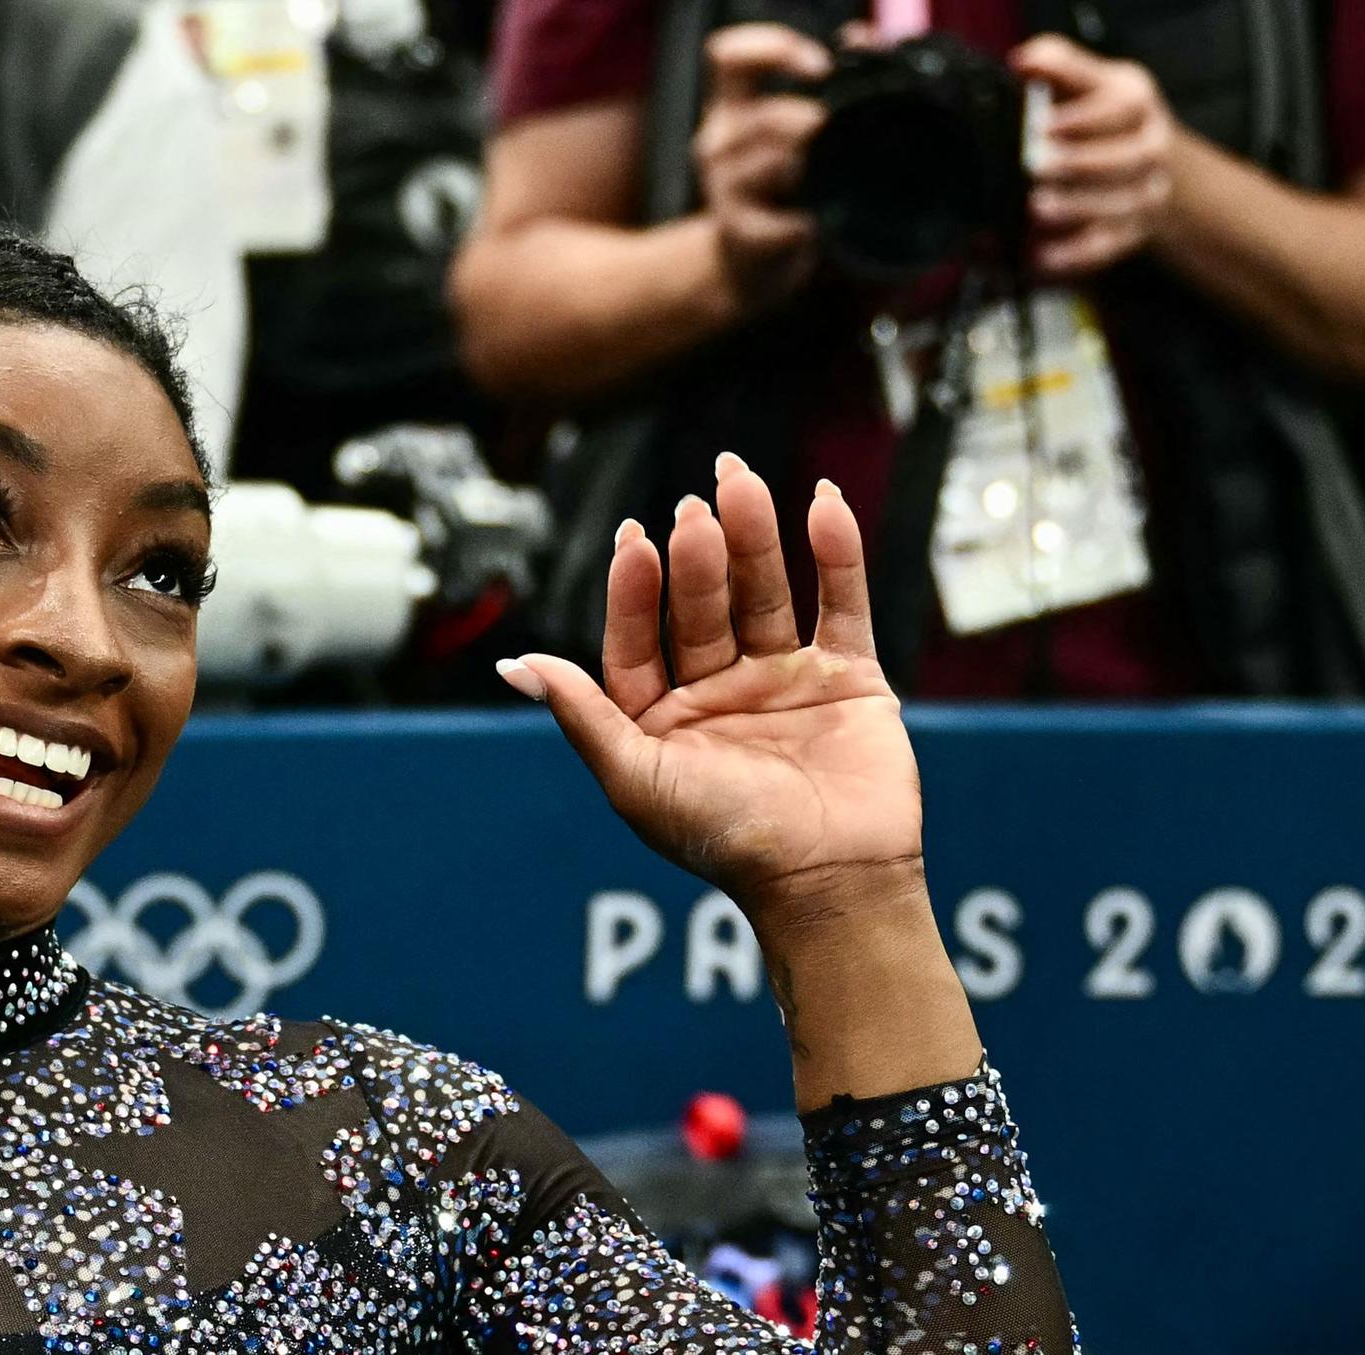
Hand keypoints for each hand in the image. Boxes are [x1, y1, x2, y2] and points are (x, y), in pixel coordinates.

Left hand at [501, 454, 923, 926]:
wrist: (829, 882)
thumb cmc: (726, 843)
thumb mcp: (635, 779)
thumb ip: (581, 714)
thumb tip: (515, 665)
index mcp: (663, 717)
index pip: (639, 636)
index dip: (634, 588)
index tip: (633, 541)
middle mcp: (721, 691)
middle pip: (704, 604)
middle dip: (698, 556)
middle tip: (693, 509)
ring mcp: (785, 680)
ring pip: (767, 591)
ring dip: (757, 537)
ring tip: (742, 482)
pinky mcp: (850, 679)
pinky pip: (841, 603)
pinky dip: (835, 553)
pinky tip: (820, 503)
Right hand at [691, 23, 829, 316]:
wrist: (750, 264)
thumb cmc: (785, 189)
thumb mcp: (798, 130)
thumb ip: (829, 80)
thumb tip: (862, 36)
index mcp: (732, 105)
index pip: (728, 55)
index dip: (774, 49)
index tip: (821, 68)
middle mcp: (719, 140)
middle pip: (766, 117)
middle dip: (815, 126)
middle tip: (841, 141)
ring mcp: (724, 188)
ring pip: (776, 165)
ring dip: (813, 173)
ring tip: (832, 184)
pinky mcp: (739, 232)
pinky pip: (784, 224)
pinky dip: (810, 225)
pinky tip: (819, 227)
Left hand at [1013, 34, 1178, 278]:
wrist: (1148, 157)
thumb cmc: (1101, 111)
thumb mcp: (1085, 78)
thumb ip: (1056, 63)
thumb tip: (1024, 60)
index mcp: (1135, 101)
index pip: (1118, 108)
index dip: (1080, 117)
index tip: (1043, 124)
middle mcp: (1149, 147)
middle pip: (1124, 159)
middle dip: (1078, 164)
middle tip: (1035, 167)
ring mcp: (1145, 192)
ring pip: (1118, 205)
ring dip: (1076, 209)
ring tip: (1036, 209)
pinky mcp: (1131, 231)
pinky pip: (1106, 247)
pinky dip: (1074, 255)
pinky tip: (1039, 256)